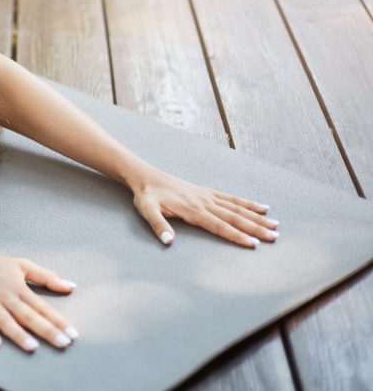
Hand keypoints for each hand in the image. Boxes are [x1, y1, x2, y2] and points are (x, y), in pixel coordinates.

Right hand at [0, 246, 78, 350]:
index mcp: (19, 288)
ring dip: (18, 334)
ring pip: (5, 320)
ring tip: (32, 346)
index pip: (42, 307)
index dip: (58, 321)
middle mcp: (5, 295)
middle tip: (63, 343)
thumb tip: (71, 286)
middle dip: (46, 330)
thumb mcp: (21, 265)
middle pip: (27, 315)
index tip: (73, 335)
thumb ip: (46, 277)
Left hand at [131, 169, 278, 247]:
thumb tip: (168, 242)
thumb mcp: (147, 211)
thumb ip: (158, 226)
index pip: (219, 226)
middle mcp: (204, 202)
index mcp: (192, 210)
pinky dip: (247, 203)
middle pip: (234, 217)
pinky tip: (261, 207)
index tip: (253, 244)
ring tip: (276, 224)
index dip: (236, 236)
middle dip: (255, 228)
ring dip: (257, 217)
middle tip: (275, 237)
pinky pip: (231, 198)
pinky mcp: (207, 192)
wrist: (146, 176)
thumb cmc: (146, 196)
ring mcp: (207, 196)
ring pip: (237, 208)